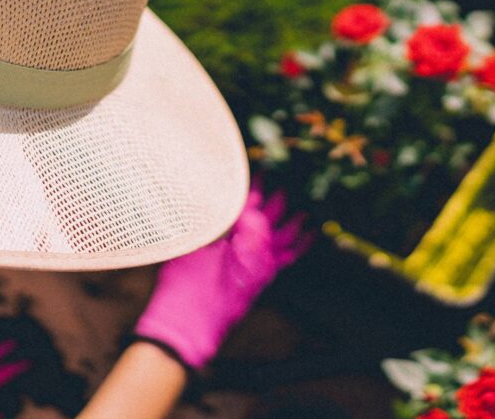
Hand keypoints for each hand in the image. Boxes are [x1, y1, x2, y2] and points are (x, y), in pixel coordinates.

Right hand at [133, 179, 309, 369]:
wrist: (189, 323)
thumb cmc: (182, 284)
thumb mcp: (188, 244)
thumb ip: (203, 220)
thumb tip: (208, 201)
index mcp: (234, 230)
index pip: (248, 200)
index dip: (254, 185)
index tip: (260, 170)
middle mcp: (254, 244)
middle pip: (270, 213)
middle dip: (275, 197)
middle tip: (281, 182)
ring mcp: (263, 262)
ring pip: (286, 233)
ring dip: (293, 217)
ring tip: (302, 205)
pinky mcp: (266, 278)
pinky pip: (290, 256)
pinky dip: (302, 243)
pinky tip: (312, 233)